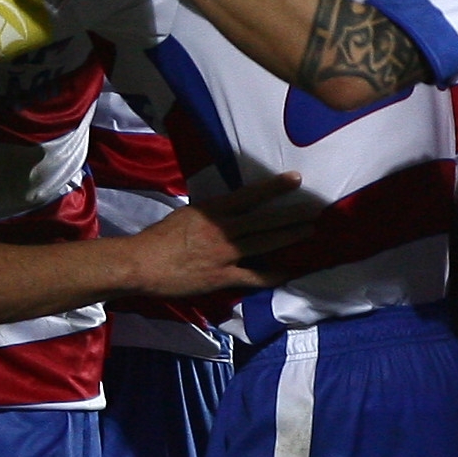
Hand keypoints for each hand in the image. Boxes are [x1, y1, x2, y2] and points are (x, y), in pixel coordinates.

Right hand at [126, 174, 316, 297]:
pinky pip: (254, 276)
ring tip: (310, 232)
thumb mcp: (186, 215)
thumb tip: (227, 211)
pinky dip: (272, 275)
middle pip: (264, 220)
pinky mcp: (223, 277)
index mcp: (211, 211)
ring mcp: (225, 254)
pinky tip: (289, 271)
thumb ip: (209, 213)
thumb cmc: (158, 239)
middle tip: (317, 208)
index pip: (249, 196)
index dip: (274, 187)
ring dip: (289, 237)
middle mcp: (223, 230)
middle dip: (292, 214)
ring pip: (264, 244)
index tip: (296, 179)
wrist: (141, 265)